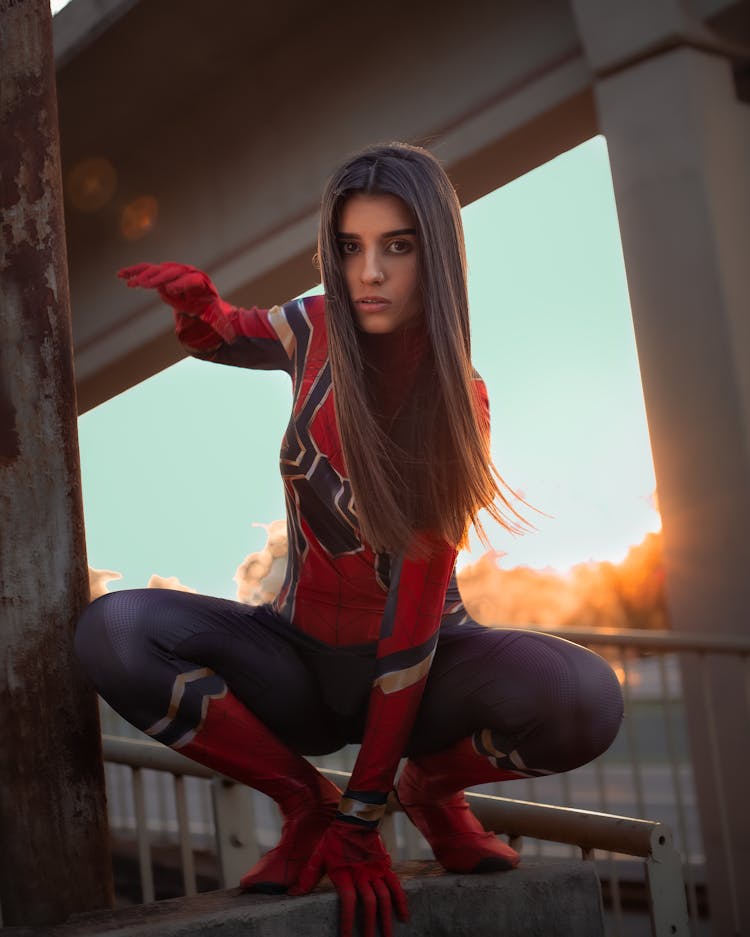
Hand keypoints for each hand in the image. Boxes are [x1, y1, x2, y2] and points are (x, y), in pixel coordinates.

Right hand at [117, 262, 234, 343]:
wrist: (204, 300)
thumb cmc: (211, 310)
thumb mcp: (218, 319)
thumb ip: (223, 327)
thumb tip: (231, 338)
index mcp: (201, 282)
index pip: (191, 280)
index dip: (180, 285)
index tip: (168, 291)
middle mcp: (187, 273)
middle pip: (171, 273)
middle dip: (157, 279)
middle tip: (143, 285)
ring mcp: (174, 272)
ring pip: (157, 270)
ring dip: (142, 275)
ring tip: (129, 282)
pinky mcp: (162, 274)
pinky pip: (147, 271)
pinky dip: (134, 272)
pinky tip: (120, 275)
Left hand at [290, 819, 407, 936]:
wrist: (355, 819)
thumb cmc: (334, 838)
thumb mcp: (319, 855)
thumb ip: (308, 876)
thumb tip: (292, 893)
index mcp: (345, 873)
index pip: (348, 901)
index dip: (348, 920)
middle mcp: (362, 874)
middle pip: (368, 903)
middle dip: (369, 925)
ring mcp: (375, 870)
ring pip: (383, 898)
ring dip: (386, 918)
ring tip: (387, 936)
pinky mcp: (385, 866)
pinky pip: (395, 885)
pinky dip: (400, 901)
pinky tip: (404, 916)